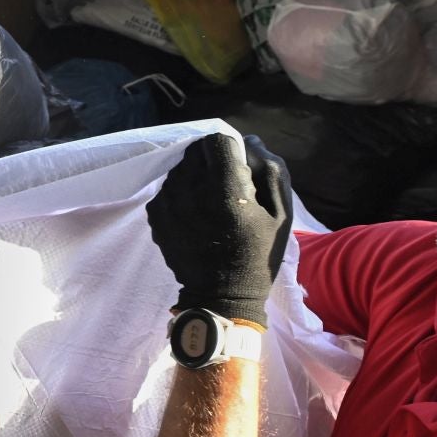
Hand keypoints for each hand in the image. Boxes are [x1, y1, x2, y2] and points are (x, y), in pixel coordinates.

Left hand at [146, 133, 292, 327]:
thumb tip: (249, 141)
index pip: (216, 141)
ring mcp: (168, 203)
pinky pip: (167, 189)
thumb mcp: (281, 212)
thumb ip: (269, 169)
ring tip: (208, 203)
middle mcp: (190, 190)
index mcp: (225, 189)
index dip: (229, 150)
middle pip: (194, 152)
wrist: (223, 295)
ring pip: (179, 169)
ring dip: (193, 177)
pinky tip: (194, 215)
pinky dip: (180, 194)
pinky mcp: (156, 216)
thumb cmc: (258, 253)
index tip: (237, 169)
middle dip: (211, 162)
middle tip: (224, 187)